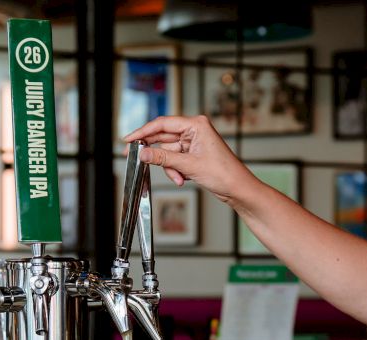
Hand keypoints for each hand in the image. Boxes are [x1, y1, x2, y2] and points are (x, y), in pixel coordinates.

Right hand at [124, 115, 253, 202]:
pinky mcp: (193, 155)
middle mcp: (194, 131)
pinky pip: (175, 160)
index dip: (143, 132)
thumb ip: (163, 158)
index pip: (162, 124)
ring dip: (169, 167)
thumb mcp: (189, 166)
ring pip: (168, 153)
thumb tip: (143, 154)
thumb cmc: (224, 173)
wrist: (237, 188)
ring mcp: (193, 143)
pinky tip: (183, 179)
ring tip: (179, 178)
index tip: (128, 139)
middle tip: (135, 158)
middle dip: (153, 152)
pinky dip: (175, 171)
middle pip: (163, 138)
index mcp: (196, 125)